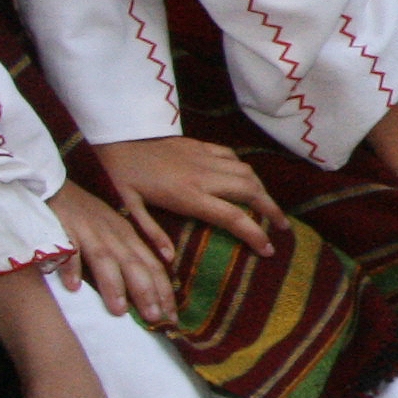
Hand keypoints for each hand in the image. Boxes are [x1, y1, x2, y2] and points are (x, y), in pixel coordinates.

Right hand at [47, 181, 174, 327]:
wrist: (55, 186)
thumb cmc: (87, 214)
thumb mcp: (118, 229)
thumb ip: (134, 252)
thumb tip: (155, 280)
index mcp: (128, 237)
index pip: (152, 266)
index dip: (163, 291)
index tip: (172, 317)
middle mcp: (113, 235)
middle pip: (134, 265)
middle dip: (146, 292)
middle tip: (154, 318)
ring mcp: (89, 232)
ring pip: (105, 259)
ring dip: (113, 285)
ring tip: (119, 310)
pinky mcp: (63, 229)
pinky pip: (68, 250)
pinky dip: (71, 267)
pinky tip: (72, 286)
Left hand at [90, 135, 283, 260]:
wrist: (116, 139)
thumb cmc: (121, 177)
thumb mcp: (130, 209)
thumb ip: (152, 234)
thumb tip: (169, 259)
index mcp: (189, 196)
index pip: (233, 217)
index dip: (255, 234)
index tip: (268, 250)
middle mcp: (204, 176)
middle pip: (251, 191)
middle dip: (272, 210)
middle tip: (282, 227)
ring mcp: (205, 158)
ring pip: (247, 172)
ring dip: (262, 189)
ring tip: (268, 205)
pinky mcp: (200, 145)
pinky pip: (232, 156)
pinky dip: (243, 169)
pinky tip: (244, 179)